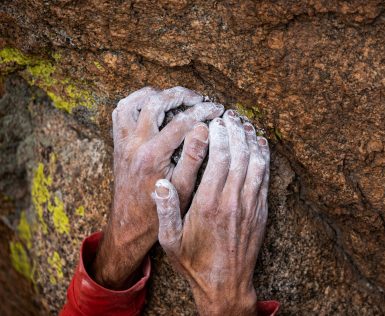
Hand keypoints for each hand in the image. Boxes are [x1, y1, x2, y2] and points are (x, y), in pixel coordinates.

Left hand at [93, 87, 223, 288]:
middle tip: (199, 98)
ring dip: (155, 94)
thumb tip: (205, 129)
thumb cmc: (159, 210)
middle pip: (155, 102)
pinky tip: (154, 106)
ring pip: (133, 102)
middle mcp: (134, 144)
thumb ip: (194, 157)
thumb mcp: (184, 188)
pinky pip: (121, 112)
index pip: (181, 121)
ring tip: (176, 97)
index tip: (217, 108)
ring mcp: (122, 142)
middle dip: (180, 95)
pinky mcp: (118, 144)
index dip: (203, 111)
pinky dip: (137, 102)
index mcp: (152, 156)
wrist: (129, 224)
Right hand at [153, 110, 269, 315]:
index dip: (219, 136)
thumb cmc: (195, 263)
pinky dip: (265, 158)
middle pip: (239, 155)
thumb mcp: (170, 241)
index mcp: (208, 204)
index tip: (215, 122)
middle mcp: (232, 201)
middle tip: (230, 115)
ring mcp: (250, 206)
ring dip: (251, 140)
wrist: (226, 285)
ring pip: (255, 163)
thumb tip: (160, 183)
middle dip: (235, 131)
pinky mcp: (261, 212)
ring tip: (245, 124)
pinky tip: (261, 145)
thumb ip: (166, 211)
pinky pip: (265, 178)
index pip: (219, 159)